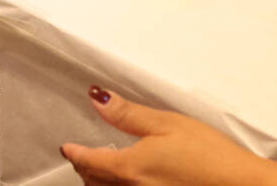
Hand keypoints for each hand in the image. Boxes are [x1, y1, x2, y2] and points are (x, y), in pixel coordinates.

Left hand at [61, 87, 276, 185]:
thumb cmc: (210, 155)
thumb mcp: (168, 123)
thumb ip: (128, 114)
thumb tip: (98, 99)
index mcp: (131, 168)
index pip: (90, 162)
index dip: (75, 154)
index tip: (67, 148)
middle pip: (96, 184)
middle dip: (84, 170)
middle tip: (80, 157)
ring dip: (98, 184)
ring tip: (97, 172)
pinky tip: (126, 183)